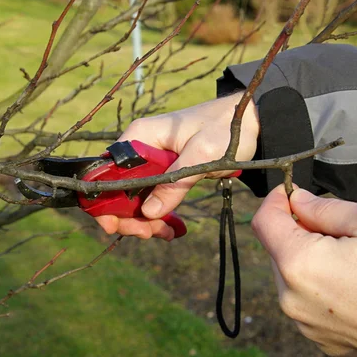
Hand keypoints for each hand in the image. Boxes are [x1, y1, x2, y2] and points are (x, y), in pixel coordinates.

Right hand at [96, 91, 259, 240]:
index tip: (118, 224)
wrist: (250, 122)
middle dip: (128, 217)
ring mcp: (150, 162)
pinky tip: (170, 229)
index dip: (107, 201)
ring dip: (143, 221)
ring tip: (164, 233)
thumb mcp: (203, 155)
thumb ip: (175, 182)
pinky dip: (157, 217)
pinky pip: (151, 199)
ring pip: (133, 199)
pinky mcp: (163, 173)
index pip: (108, 171)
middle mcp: (139, 148)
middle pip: (117, 189)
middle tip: (149, 233)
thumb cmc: (225, 128)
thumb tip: (149, 212)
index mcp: (140, 136)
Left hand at [251, 185, 356, 356]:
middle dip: (298, 231)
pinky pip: (309, 303)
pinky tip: (356, 285)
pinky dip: (322, 288)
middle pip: (278, 250)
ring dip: (310, 260)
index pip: (264, 222)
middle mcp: (292, 298)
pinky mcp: (322, 341)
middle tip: (337, 227)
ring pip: (293, 278)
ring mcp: (305, 324)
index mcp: (299, 264)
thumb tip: (299, 201)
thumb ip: (326, 208)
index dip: (275, 200)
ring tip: (354, 260)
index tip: (292, 192)